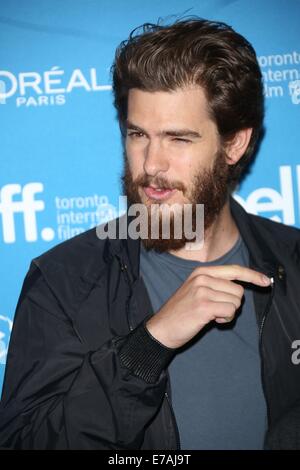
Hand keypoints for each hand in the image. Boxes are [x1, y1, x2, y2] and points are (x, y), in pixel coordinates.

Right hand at [146, 264, 270, 348]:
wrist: (161, 328)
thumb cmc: (181, 312)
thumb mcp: (195, 290)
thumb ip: (215, 285)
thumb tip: (240, 289)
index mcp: (201, 272)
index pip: (234, 270)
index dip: (253, 276)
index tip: (266, 282)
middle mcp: (202, 278)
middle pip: (238, 290)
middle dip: (232, 304)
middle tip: (215, 310)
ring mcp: (202, 291)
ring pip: (236, 302)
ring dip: (228, 313)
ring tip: (211, 315)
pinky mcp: (204, 306)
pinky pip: (230, 311)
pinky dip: (225, 319)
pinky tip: (211, 320)